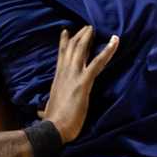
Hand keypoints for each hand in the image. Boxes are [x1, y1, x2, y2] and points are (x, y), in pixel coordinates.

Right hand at [41, 26, 120, 141]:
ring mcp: (74, 75)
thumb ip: (45, 108)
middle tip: (87, 27)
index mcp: (58, 78)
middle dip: (80, 36)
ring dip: (88, 37)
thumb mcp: (47, 111)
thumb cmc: (52, 122)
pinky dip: (108, 50)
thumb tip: (41, 113)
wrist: (53, 128)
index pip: (61, 56)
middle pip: (72, 48)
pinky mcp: (84, 81)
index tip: (66, 31)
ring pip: (82, 49)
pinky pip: (98, 62)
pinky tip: (115, 41)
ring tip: (94, 28)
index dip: (64, 43)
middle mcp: (65, 72)